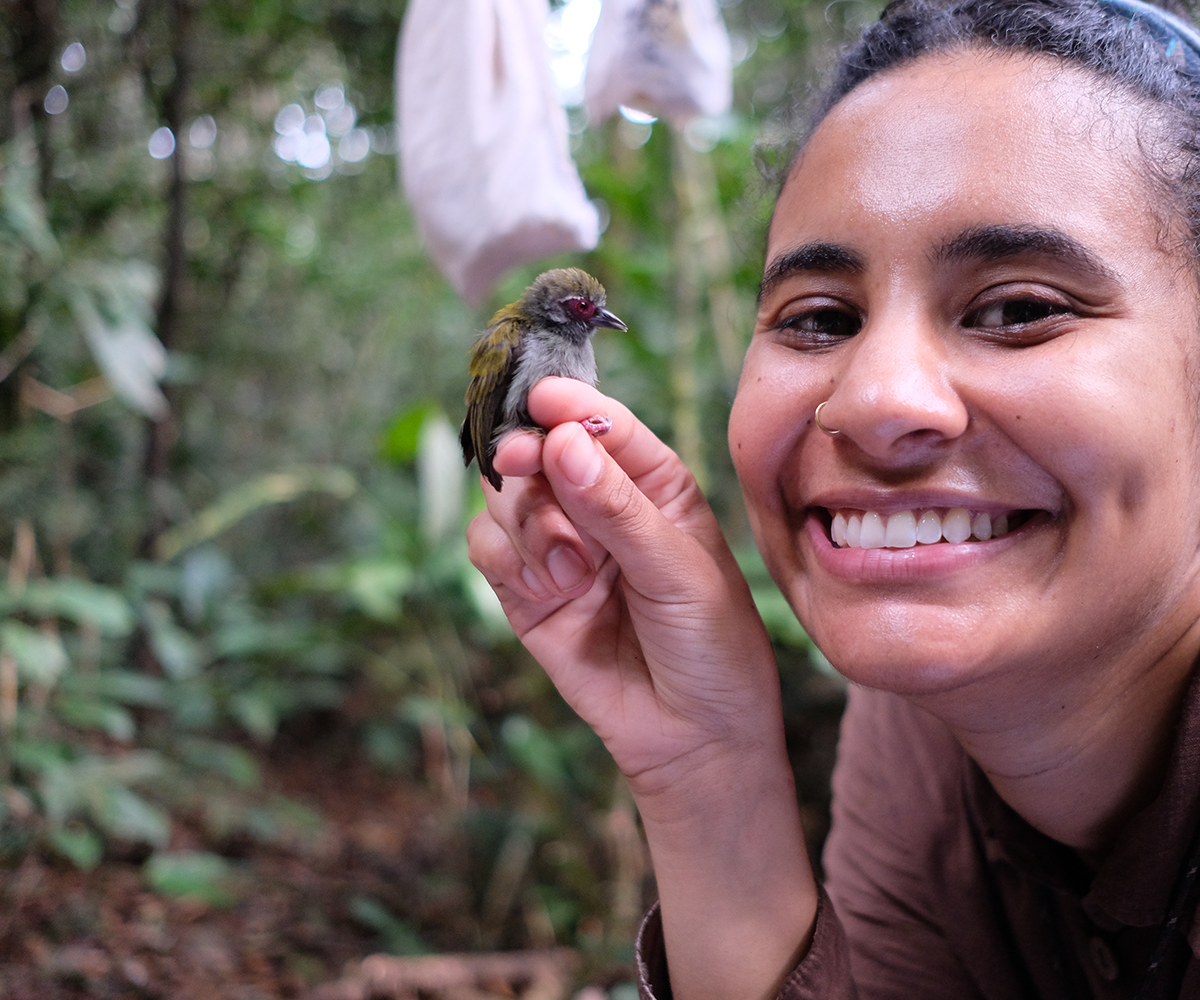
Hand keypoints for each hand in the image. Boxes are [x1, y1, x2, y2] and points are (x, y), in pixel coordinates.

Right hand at [466, 376, 778, 803]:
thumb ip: (619, 509)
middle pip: (539, 451)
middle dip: (529, 457)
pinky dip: (505, 560)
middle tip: (524, 463)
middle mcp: (600, 505)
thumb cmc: (712, 645)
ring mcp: (559, 547)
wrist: (694, 737)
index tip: (542, 401)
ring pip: (506, 497)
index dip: (568, 404)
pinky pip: (487, 549)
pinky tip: (548, 590)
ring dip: (527, 522)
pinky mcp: (526, 591)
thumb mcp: (678, 570)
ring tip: (570, 569)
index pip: (603, 423)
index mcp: (653, 482)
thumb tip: (563, 441)